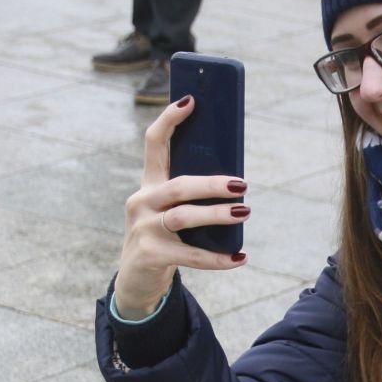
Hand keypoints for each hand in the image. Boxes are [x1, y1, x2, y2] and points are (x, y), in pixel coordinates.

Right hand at [116, 95, 248, 315]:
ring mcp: (144, 229)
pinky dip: (218, 259)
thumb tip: (236, 182)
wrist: (136, 281)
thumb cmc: (164, 238)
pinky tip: (239, 258)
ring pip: (185, 217)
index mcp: (149, 184)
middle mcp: (142, 202)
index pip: (154, 143)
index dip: (170, 120)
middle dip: (212, 183)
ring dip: (217, 215)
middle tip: (242, 183)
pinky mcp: (150, 255)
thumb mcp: (172, 212)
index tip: (191, 100)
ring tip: (245, 212)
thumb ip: (192, 196)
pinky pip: (190, 255)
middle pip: (179, 185)